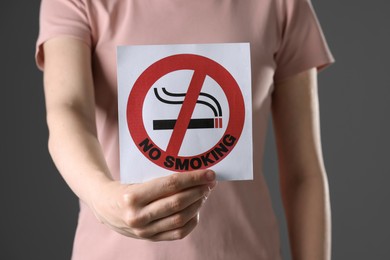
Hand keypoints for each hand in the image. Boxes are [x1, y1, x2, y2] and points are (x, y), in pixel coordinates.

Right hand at [88, 170, 216, 240]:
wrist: (104, 206)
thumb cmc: (125, 187)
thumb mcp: (138, 179)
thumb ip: (161, 181)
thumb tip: (193, 176)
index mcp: (133, 196)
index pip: (170, 185)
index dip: (193, 179)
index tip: (208, 174)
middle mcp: (137, 216)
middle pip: (178, 203)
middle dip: (198, 191)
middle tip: (210, 182)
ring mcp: (143, 230)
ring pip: (180, 218)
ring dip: (197, 205)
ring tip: (204, 194)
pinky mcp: (149, 238)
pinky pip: (177, 233)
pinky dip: (192, 221)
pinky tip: (196, 210)